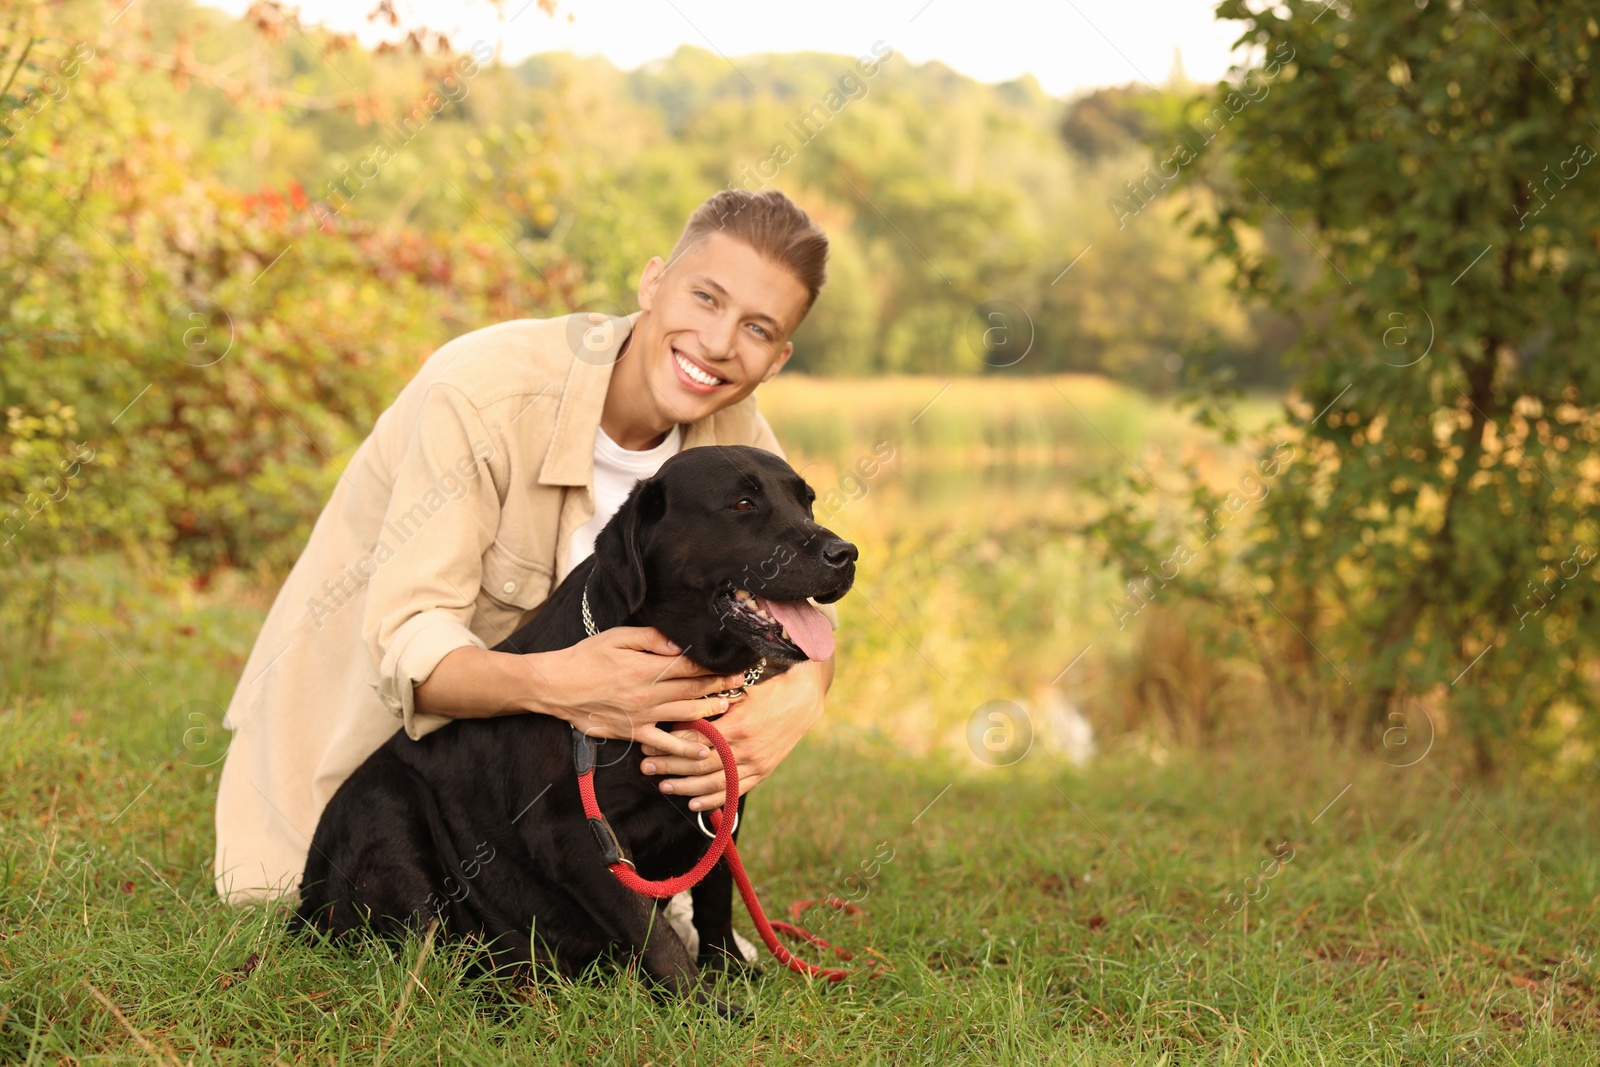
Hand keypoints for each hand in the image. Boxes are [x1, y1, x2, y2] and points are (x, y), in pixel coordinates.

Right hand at [538, 627, 748, 760]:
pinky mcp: (633, 732)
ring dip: (711, 710)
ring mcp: (642, 715)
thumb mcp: (617, 637)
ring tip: (730, 706)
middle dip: (721, 685)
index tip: (734, 662)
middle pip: (694, 689)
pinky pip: (663, 742)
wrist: (556, 686)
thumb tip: (679, 644)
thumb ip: (651, 639)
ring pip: (685, 714)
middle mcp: (649, 693)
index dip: (715, 665)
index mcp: (647, 667)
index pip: (690, 666)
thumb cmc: (586, 657)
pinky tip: (703, 751)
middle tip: (742, 683)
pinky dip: (684, 747)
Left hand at [638, 658, 828, 809]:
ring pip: (715, 782)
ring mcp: (756, 763)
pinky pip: (735, 790)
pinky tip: (694, 803)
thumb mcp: (740, 689)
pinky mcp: (763, 772)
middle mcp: (746, 748)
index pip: (697, 740)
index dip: (671, 744)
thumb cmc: (768, 689)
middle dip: (670, 767)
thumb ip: (712, 701)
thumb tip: (680, 709)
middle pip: (701, 764)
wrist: (802, 700)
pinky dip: (714, 799)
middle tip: (647, 767)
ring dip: (687, 786)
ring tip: (664, 786)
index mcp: (738, 724)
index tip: (650, 744)